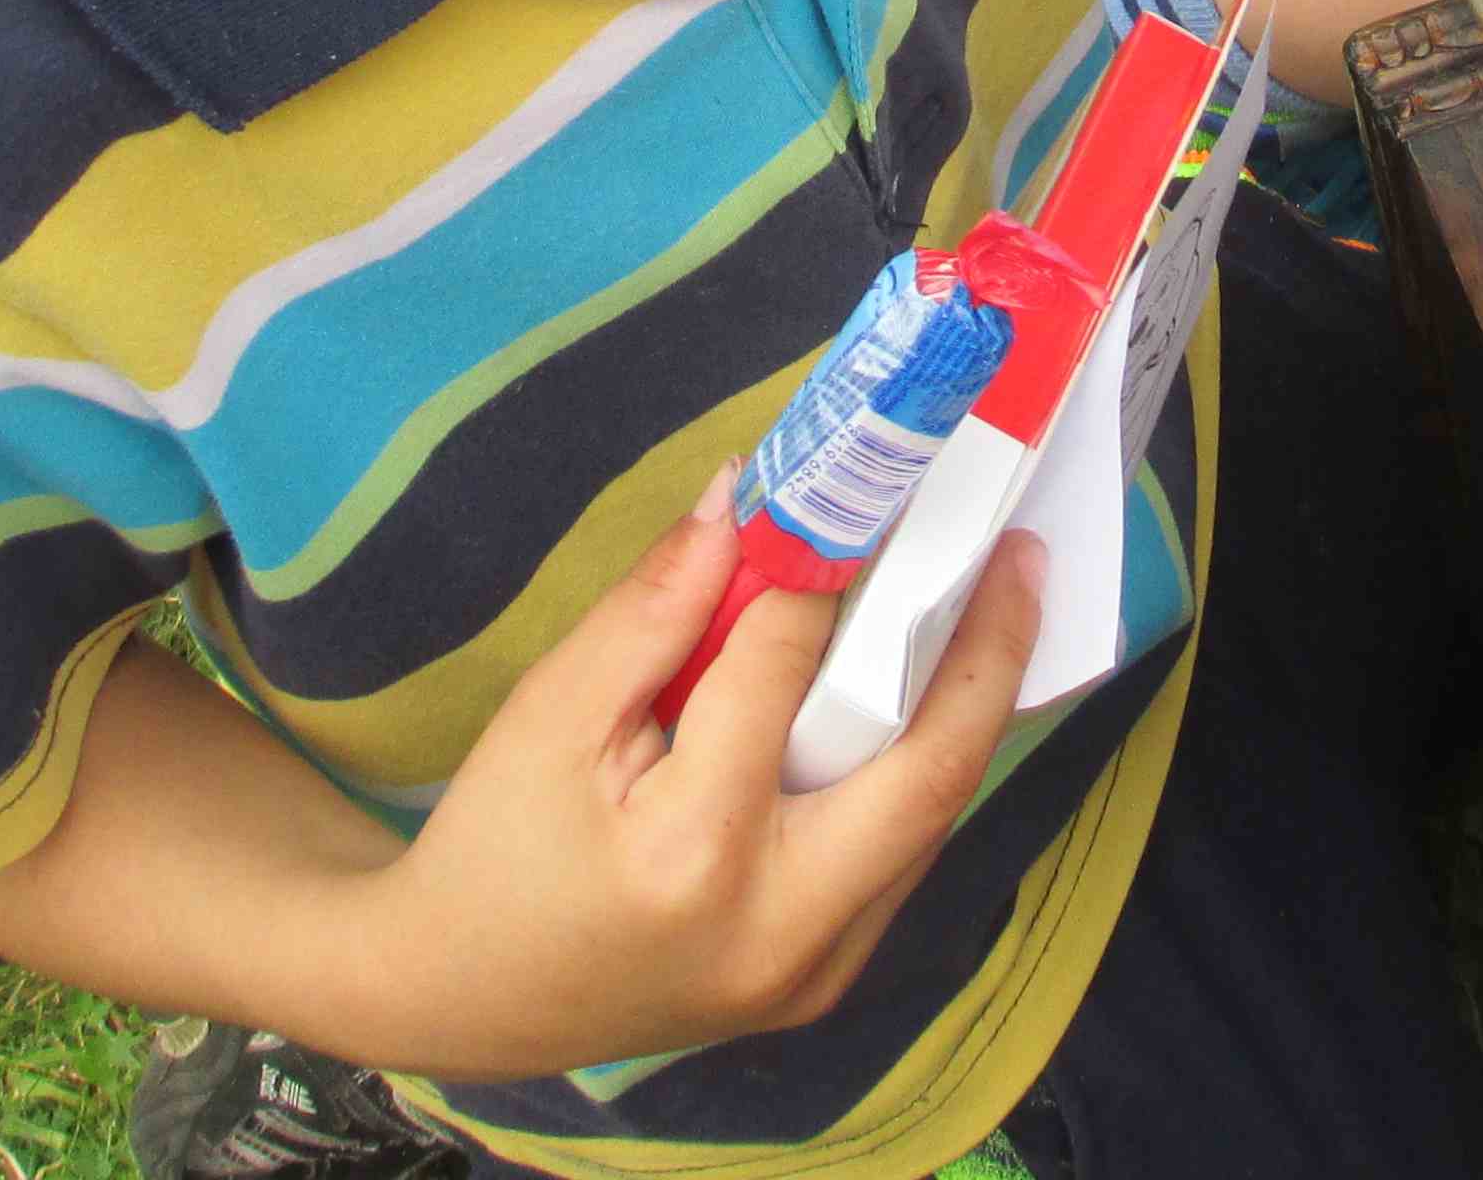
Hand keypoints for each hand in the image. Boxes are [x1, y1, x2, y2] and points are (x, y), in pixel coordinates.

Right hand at [336, 473, 1049, 1080]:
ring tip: (993, 600)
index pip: (783, 674)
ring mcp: (814, 972)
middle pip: (927, 776)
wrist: (463, 997)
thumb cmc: (495, 847)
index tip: (864, 484)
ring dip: (965, 710)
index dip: (820, 568)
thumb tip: (745, 498)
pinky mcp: (824, 983)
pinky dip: (917, 768)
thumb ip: (654, 608)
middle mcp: (780, 927)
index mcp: (695, 854)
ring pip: (930, 824)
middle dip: (987, 652)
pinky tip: (928, 693)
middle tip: (1019, 551)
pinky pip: (899, 860)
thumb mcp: (549, 712)